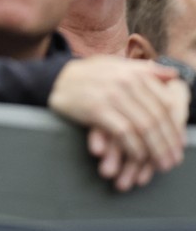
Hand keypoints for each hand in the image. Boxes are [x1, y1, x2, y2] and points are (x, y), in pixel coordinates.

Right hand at [49, 57, 188, 184]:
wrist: (55, 79)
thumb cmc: (88, 76)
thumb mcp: (116, 67)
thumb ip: (144, 71)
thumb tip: (172, 75)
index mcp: (134, 73)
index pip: (164, 103)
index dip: (174, 127)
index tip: (178, 145)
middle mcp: (126, 81)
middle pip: (156, 117)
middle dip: (167, 143)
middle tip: (171, 162)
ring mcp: (111, 94)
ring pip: (143, 127)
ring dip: (154, 150)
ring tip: (159, 165)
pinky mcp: (96, 108)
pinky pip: (123, 132)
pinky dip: (133, 148)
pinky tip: (138, 158)